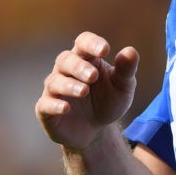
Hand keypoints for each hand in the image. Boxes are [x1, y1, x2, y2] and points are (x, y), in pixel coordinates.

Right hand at [36, 32, 139, 151]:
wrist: (96, 132)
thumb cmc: (109, 101)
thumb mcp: (123, 87)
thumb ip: (126, 69)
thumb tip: (130, 51)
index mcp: (86, 59)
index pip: (83, 42)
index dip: (91, 43)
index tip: (105, 50)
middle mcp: (66, 71)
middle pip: (65, 59)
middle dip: (78, 66)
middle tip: (93, 76)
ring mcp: (54, 90)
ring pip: (54, 81)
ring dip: (69, 85)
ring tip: (84, 91)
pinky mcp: (46, 110)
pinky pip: (45, 104)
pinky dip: (54, 105)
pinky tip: (66, 108)